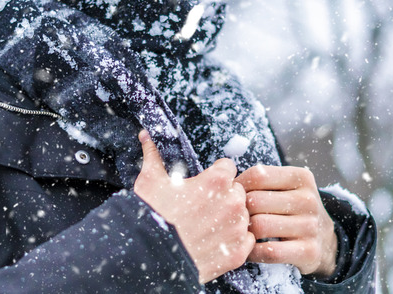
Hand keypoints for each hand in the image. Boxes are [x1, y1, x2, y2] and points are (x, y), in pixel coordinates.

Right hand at [133, 130, 255, 283]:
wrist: (148, 258)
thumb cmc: (150, 217)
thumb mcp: (149, 181)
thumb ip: (154, 154)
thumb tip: (147, 134)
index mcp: (216, 181)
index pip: (228, 168)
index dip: (216, 175)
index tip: (205, 184)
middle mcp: (233, 202)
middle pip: (237, 191)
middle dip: (224, 197)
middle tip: (204, 207)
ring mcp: (237, 228)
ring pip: (243, 216)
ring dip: (231, 219)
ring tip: (208, 227)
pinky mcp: (237, 253)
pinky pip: (246, 240)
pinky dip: (234, 242)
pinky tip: (216, 243)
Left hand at [235, 165, 337, 277]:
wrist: (323, 239)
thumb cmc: (292, 209)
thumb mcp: (286, 187)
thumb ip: (261, 180)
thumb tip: (225, 181)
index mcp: (301, 177)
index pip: (258, 175)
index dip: (238, 185)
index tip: (232, 195)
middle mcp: (308, 200)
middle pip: (256, 201)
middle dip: (239, 211)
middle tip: (233, 217)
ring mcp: (310, 226)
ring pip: (260, 226)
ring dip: (244, 232)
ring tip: (240, 232)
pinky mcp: (309, 251)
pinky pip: (269, 252)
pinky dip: (252, 252)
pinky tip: (249, 249)